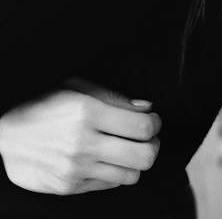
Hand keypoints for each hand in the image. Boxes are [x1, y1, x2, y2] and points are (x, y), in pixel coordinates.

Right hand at [0, 78, 160, 194]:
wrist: (4, 134)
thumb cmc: (43, 104)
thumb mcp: (76, 86)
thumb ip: (113, 97)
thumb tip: (146, 107)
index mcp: (88, 112)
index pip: (143, 127)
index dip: (155, 123)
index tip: (152, 119)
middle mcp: (84, 143)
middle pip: (144, 156)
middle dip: (153, 145)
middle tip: (147, 137)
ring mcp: (76, 169)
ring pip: (131, 175)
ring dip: (136, 161)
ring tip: (129, 148)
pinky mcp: (70, 187)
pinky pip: (110, 185)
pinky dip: (116, 173)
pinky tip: (109, 159)